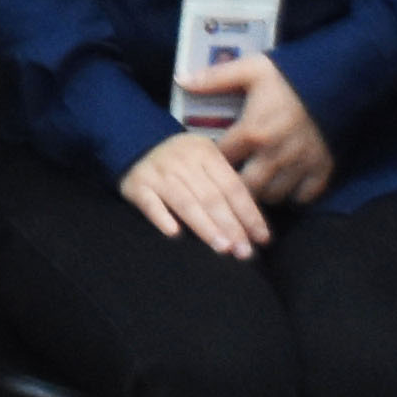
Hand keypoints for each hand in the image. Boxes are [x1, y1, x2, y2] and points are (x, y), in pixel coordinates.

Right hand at [119, 129, 270, 258]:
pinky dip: (162, 218)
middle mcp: (182, 160)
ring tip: (223, 249)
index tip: (261, 238)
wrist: (135, 144)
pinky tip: (175, 234)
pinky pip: (151, 203)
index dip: (249, 214)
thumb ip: (225, 184)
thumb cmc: (181, 163)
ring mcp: (158, 172)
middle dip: (231, 226)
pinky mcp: (137, 185)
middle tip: (244, 252)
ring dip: (206, 227)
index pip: (232, 186)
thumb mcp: (205, 161)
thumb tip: (253, 225)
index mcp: (205, 152)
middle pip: (212, 197)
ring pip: (186, 203)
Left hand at [209, 57, 334, 208]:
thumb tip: (180, 80)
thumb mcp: (251, 69)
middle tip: (233, 180)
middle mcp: (274, 154)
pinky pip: (304, 197)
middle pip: (246, 188)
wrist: (337, 78)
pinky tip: (286, 185)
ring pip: (274, 197)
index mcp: (252, 131)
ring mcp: (300, 165)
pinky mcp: (322, 169)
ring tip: (257, 183)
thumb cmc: (289, 74)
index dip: (213, 162)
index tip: (210, 160)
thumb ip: (215, 78)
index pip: (222, 160)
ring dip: (263, 193)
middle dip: (237, 187)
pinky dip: (294, 196)